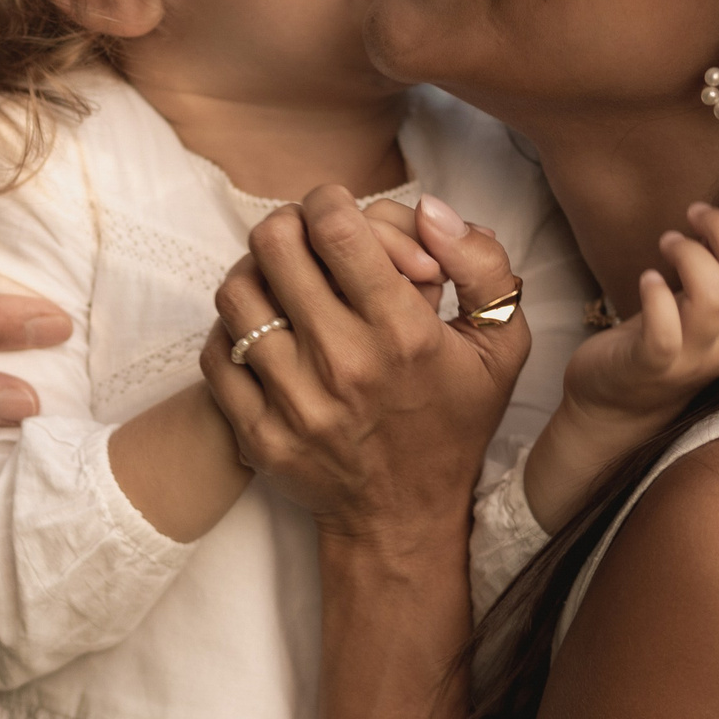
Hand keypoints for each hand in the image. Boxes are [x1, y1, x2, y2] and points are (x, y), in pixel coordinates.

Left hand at [202, 188, 529, 547]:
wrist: (403, 517)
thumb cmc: (452, 422)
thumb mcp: (502, 346)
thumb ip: (481, 265)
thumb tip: (430, 209)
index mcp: (404, 333)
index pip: (336, 228)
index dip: (329, 201)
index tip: (336, 212)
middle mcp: (343, 363)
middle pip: (273, 245)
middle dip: (289, 225)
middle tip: (304, 240)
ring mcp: (293, 401)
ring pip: (236, 292)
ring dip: (255, 274)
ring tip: (281, 286)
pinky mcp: (256, 433)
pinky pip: (216, 352)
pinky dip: (234, 332)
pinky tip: (264, 335)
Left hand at [564, 203, 718, 433]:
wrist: (616, 404)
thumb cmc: (660, 340)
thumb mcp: (701, 308)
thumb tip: (717, 221)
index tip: (706, 220)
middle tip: (690, 216)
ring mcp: (694, 358)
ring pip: (715, 299)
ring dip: (688, 256)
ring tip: (666, 243)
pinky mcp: (652, 366)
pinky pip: (665, 333)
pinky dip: (655, 297)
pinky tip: (646, 279)